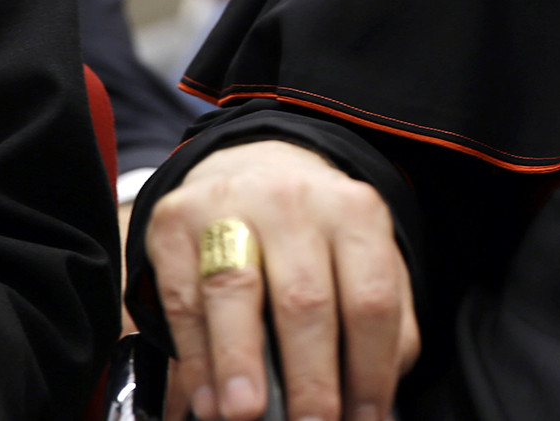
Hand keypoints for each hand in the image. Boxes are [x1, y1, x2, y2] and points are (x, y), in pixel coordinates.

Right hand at [145, 140, 418, 420]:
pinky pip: (183, 299)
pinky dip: (194, 357)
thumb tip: (378, 391)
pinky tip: (205, 399)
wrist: (252, 164)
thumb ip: (384, 317)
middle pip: (306, 299)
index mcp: (356, 211)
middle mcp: (296, 203)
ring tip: (245, 413)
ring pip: (236, 291)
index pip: (372, 298)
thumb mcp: (362, 253)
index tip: (366, 418)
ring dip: (240, 362)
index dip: (370, 368)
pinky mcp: (175, 221)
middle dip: (310, 376)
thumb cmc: (314, 231)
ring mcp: (231, 206)